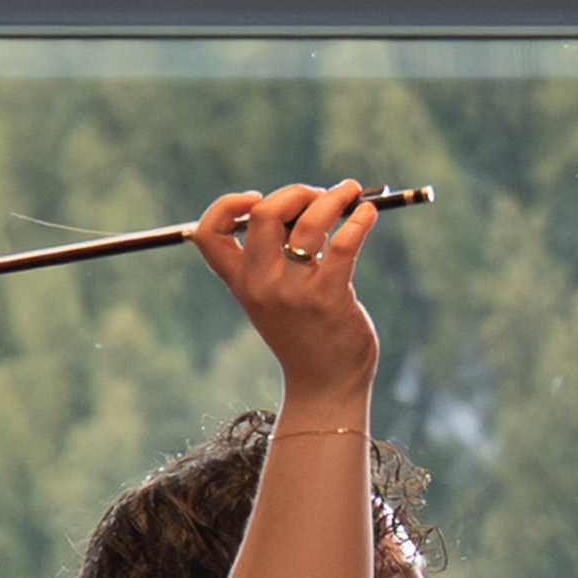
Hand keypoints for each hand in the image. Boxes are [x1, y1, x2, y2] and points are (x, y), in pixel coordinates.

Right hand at [195, 180, 381, 395]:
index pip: (208, 234)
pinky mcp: (329, 297)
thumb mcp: (275, 297)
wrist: (324, 385)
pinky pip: (343, 245)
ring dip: (335, 198)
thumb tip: (305, 202)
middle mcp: (261, 284)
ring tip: (352, 192)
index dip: (226, 206)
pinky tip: (369, 214)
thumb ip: (276, 258)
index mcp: (240, 282)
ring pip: (309, 223)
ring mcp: (294, 291)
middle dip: (295, 193)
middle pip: (263, 215)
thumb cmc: (305, 334)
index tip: (255, 197)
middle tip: (320, 194)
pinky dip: (360, 221)